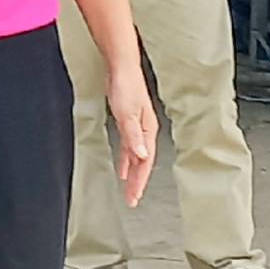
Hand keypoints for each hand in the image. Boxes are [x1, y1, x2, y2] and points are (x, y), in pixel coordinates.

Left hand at [106, 65, 157, 206]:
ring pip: (136, 157)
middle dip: (138, 182)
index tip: (135, 196)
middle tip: (132, 200)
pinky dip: (126, 160)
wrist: (121, 68)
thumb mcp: (127, 113)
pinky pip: (129, 148)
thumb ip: (133, 135)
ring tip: (130, 190)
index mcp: (148, 131)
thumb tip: (141, 156)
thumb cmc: (125, 86)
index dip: (140, 180)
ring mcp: (137, 128)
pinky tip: (123, 168)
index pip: (145, 162)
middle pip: (142, 163)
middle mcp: (145, 132)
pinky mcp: (128, 123)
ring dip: (132, 174)